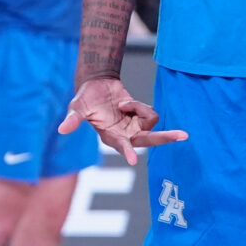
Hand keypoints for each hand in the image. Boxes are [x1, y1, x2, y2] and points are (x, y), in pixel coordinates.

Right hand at [59, 77, 187, 164]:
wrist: (97, 85)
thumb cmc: (85, 98)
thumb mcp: (77, 107)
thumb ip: (73, 119)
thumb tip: (63, 129)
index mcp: (110, 137)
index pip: (121, 146)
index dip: (127, 151)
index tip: (132, 159)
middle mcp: (125, 137)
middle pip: (149, 140)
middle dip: (165, 138)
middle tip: (183, 135)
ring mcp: (135, 129)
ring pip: (151, 122)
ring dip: (138, 109)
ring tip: (122, 104)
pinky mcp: (141, 119)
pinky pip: (150, 113)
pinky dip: (139, 106)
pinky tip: (126, 104)